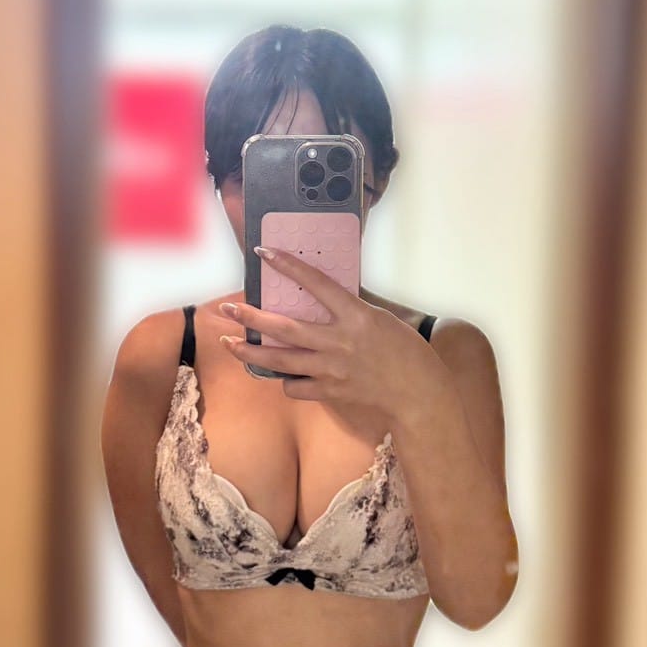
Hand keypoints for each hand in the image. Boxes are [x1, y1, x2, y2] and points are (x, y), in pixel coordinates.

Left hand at [216, 245, 438, 424]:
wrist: (419, 393)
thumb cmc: (406, 353)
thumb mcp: (380, 321)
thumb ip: (350, 312)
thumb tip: (324, 299)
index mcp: (355, 316)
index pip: (315, 284)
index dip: (287, 266)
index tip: (264, 253)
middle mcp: (338, 342)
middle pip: (284, 328)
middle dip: (251, 317)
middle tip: (227, 308)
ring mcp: (331, 369)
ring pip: (280, 361)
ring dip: (250, 352)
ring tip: (230, 344)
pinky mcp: (330, 392)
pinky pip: (295, 387)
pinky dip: (286, 380)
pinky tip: (280, 375)